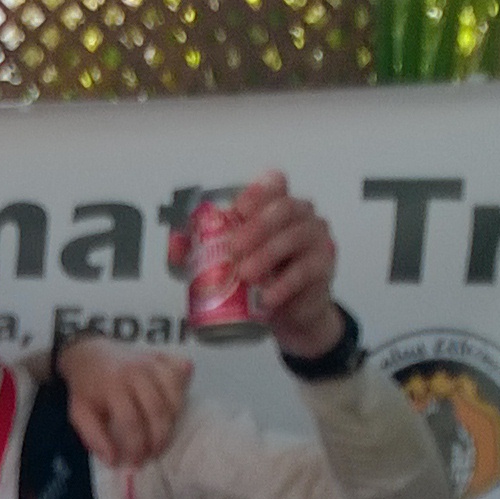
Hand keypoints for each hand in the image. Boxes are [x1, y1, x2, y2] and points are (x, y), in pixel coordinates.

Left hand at [57, 336, 192, 466]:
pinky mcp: (162, 357)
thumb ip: (94, 438)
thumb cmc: (86, 388)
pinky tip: (172, 407)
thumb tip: (113, 461)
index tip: (136, 464)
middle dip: (158, 439)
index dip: (136, 447)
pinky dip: (181, 391)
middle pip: (157, 411)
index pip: (131, 423)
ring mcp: (152, 363)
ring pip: (174, 397)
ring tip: (161, 437)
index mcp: (113, 387)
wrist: (89, 354)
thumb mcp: (79, 413)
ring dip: (172, 422)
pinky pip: (181, 375)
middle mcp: (136, 372)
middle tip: (153, 454)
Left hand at [202, 170, 344, 359]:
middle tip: (234, 248)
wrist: (288, 314)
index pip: (274, 184)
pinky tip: (266, 297)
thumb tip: (175, 242)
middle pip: (284, 208)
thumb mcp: (228, 262)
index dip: (257, 192)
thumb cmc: (259, 278)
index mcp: (278, 205)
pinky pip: (306, 270)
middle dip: (256, 226)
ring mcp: (316, 238)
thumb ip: (200, 249)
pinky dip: (283, 284)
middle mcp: (301, 215)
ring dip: (268, 254)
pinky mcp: (324, 266)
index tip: (236, 209)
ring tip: (245, 274)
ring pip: (295, 236)